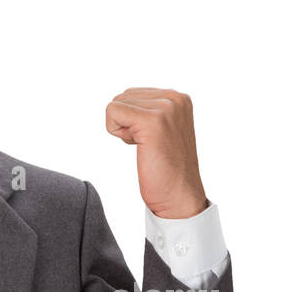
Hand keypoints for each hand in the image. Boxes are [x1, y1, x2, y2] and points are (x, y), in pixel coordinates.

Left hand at [105, 87, 207, 219]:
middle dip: (126, 123)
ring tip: (147, 147)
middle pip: (122, 97)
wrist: (179, 197)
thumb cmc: (167, 169)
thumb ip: (148, 110)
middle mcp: (175, 98)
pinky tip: (138, 146)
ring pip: (116, 104)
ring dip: (123, 129)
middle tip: (149, 145)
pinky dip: (116, 132)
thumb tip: (119, 101)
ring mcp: (166, 108)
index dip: (132, 120)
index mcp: (178, 98)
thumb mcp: (163, 129)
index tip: (153, 140)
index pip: (131, 94)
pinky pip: (112, 111)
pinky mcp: (152, 121)